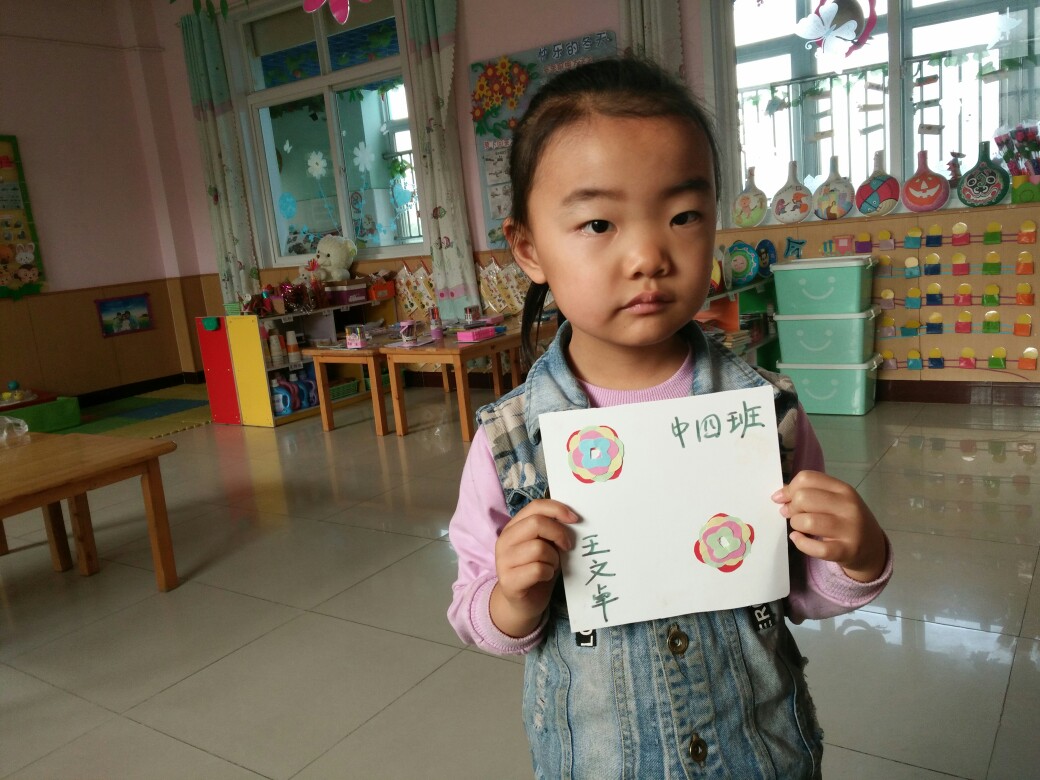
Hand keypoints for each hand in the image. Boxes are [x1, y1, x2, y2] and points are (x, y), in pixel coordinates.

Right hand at [491, 499, 578, 637]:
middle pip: (536, 523)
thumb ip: (551, 531)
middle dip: (558, 533)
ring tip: (552, 565)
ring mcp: (503, 561)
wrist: (522, 604)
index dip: (557, 509)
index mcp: (513, 527)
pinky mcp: (508, 581)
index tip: (575, 519)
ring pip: (538, 548)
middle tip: (567, 546)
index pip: (535, 506)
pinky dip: (548, 573)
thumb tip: (573, 519)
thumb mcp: (545, 546)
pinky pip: (538, 570)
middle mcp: (504, 541)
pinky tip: (545, 576)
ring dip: (553, 558)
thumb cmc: (537, 570)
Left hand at [772, 470, 886, 582]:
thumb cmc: (846, 519)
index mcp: (843, 489)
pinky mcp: (846, 551)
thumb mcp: (835, 500)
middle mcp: (848, 506)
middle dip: (792, 507)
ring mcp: (849, 529)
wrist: (873, 547)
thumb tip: (779, 495)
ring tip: (799, 528)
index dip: (789, 488)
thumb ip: (810, 493)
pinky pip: (816, 548)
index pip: (807, 478)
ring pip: (808, 521)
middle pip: (804, 498)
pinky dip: (801, 543)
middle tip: (793, 515)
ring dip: (796, 525)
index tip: (782, 499)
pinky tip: (798, 539)